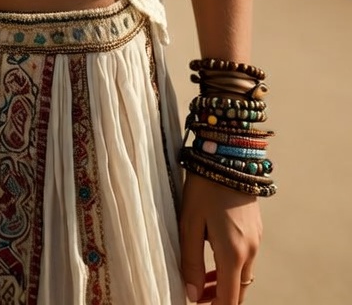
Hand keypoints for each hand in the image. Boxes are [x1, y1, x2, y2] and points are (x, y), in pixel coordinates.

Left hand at [179, 173, 261, 303]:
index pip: (229, 300)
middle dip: (219, 299)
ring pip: (243, 275)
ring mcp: (257, 239)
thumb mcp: (189, 224)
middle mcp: (250, 250)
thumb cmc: (203, 187)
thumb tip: (192, 294)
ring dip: (225, 283)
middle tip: (196, 295)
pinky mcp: (256, 229)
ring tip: (201, 280)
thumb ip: (190, 262)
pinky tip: (214, 255)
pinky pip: (246, 258)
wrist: (228, 154)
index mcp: (233, 253)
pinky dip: (232, 266)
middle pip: (239, 291)